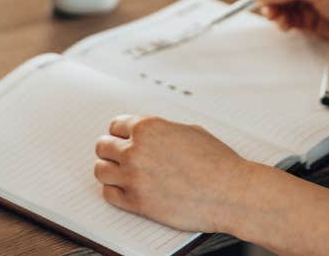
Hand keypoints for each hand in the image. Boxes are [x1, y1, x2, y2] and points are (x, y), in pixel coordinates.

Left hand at [93, 114, 250, 232]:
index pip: (116, 125)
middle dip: (110, 150)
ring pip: (100, 170)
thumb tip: (152, 135)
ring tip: (119, 172)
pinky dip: (114, 190)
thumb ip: (163, 131)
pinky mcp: (135, 202)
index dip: (120, 132)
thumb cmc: (215, 160)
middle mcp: (136, 150)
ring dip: (109, 170)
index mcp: (149, 127)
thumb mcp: (189, 131)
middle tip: (118, 155)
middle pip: (102, 146)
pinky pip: (108, 194)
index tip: (122, 138)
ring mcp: (133, 177)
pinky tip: (125, 188)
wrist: (227, 190)